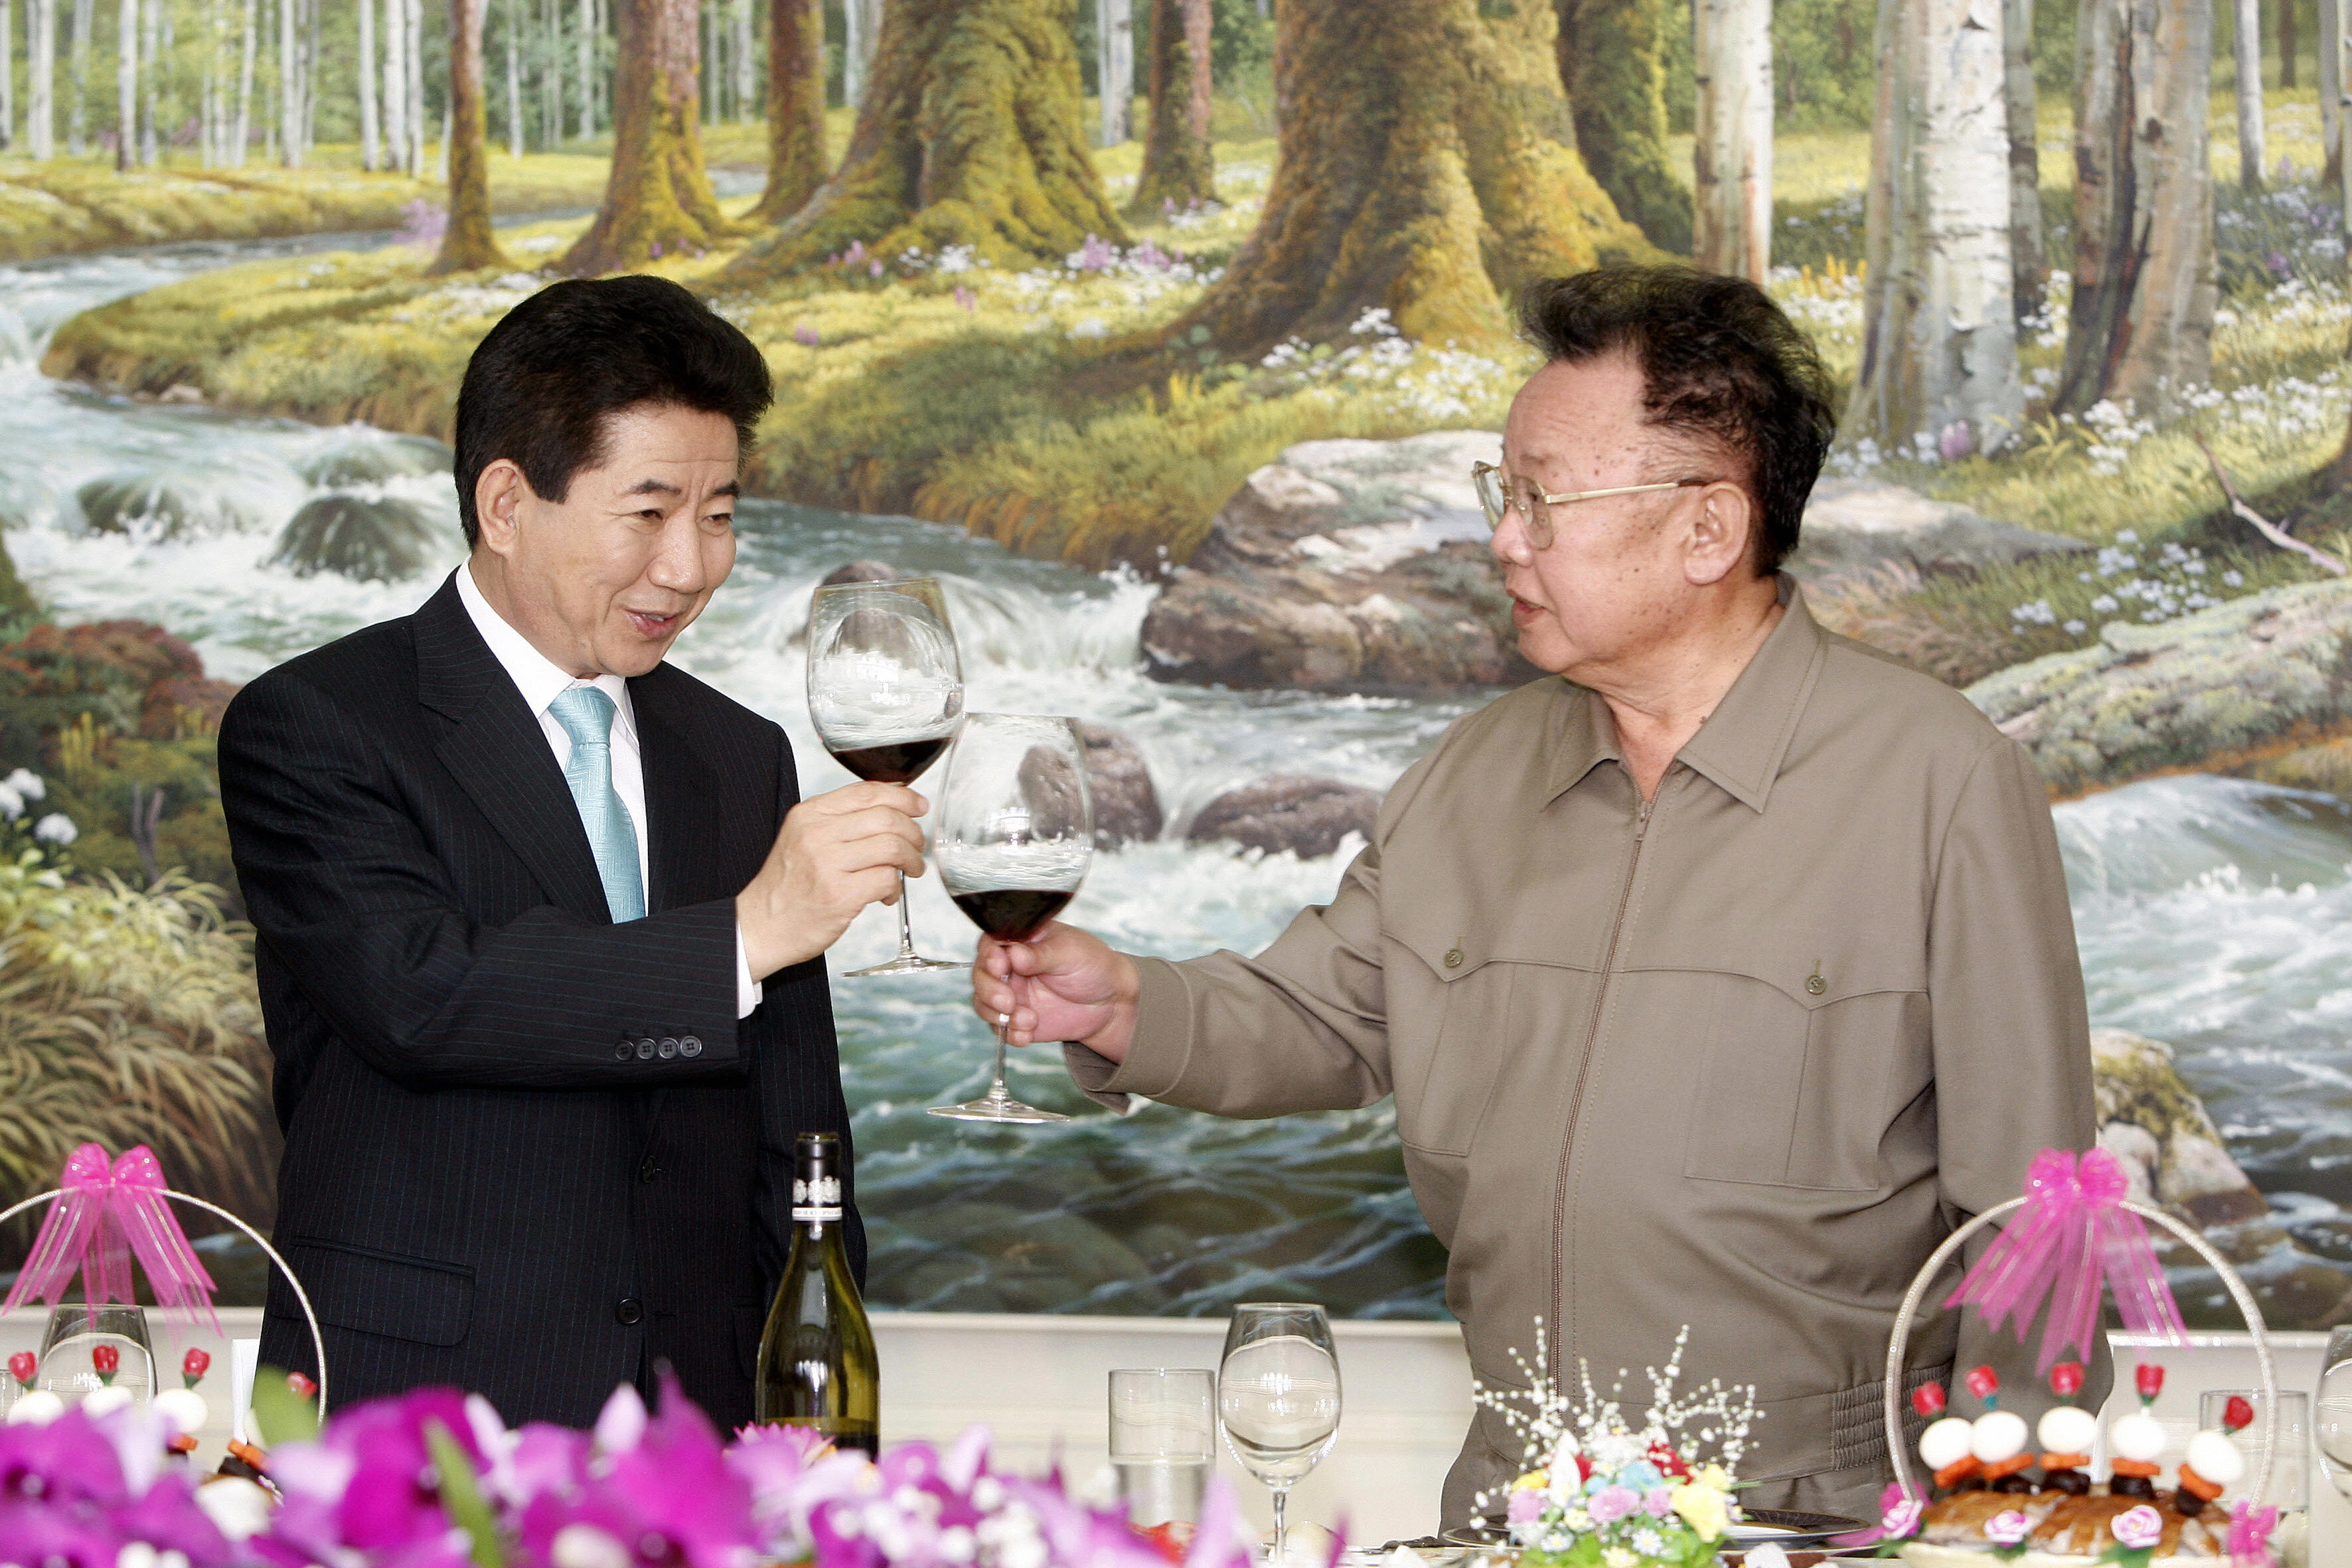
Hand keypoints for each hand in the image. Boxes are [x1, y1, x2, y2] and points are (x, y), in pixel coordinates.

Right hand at [737, 782, 926, 976]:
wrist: (761, 926)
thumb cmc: (787, 886)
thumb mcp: (803, 838)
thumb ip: (840, 820)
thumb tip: (891, 805)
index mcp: (809, 814)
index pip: (867, 792)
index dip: (902, 797)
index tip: (918, 806)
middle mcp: (816, 834)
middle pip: (886, 818)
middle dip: (912, 832)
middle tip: (917, 846)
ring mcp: (827, 864)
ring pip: (892, 847)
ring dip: (911, 859)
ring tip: (910, 870)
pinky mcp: (840, 894)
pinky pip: (887, 879)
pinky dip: (895, 887)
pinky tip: (887, 894)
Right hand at [972, 922, 1139, 1059]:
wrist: (1110, 1002)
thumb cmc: (1092, 965)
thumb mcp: (1070, 952)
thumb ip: (1040, 954)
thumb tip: (1014, 953)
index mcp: (1020, 941)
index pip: (991, 943)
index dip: (989, 955)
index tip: (1001, 965)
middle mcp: (1010, 966)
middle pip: (981, 975)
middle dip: (990, 989)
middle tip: (1009, 1001)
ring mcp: (1011, 993)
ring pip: (983, 1003)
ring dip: (999, 1015)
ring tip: (1029, 1020)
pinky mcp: (1016, 1019)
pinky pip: (1000, 1028)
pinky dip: (1010, 1034)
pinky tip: (1027, 1035)